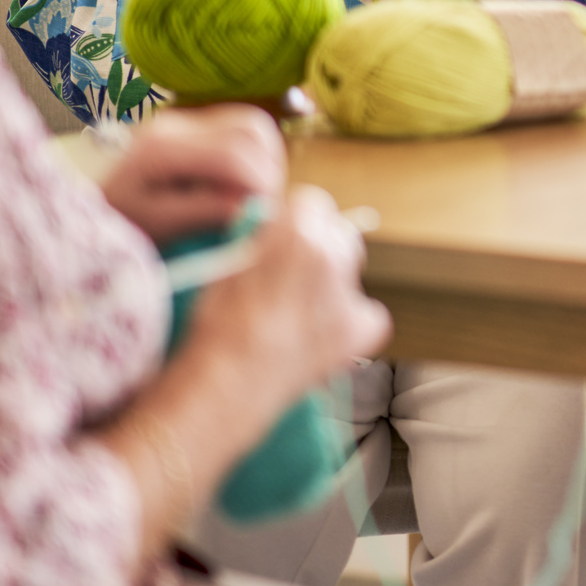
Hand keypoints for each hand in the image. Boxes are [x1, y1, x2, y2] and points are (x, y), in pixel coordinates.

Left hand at [100, 106, 282, 243]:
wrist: (97, 214)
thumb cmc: (123, 226)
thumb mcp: (162, 225)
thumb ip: (206, 212)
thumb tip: (253, 206)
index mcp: (162, 148)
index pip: (232, 153)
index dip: (259, 183)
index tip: (267, 213)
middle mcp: (176, 123)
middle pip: (249, 128)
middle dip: (268, 167)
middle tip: (266, 203)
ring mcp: (186, 120)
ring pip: (253, 125)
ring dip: (265, 159)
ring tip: (256, 194)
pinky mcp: (195, 126)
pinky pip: (243, 131)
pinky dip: (255, 156)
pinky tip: (242, 184)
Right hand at [183, 185, 391, 422]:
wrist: (227, 383)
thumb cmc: (218, 326)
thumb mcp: (228, 264)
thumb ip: (260, 239)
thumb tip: (273, 227)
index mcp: (298, 231)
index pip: (312, 202)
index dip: (296, 222)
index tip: (285, 239)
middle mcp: (333, 254)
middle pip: (338, 234)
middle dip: (322, 248)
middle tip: (294, 278)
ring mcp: (352, 291)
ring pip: (350, 274)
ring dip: (332, 286)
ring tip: (298, 317)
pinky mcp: (365, 328)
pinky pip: (367, 316)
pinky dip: (351, 325)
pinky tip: (320, 340)